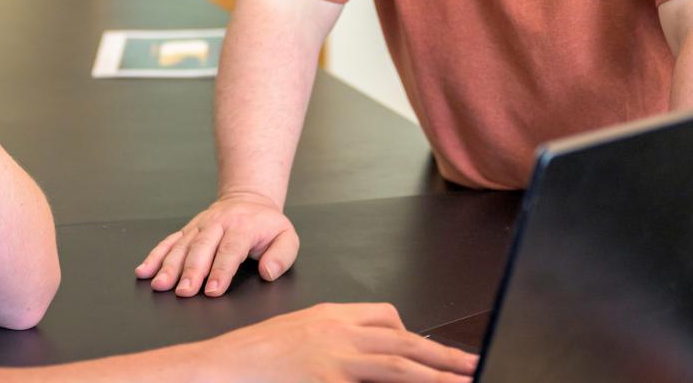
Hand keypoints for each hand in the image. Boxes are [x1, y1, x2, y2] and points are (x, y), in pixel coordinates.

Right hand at [136, 191, 298, 296]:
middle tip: (184, 291)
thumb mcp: (287, 237)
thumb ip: (282, 256)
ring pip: (183, 245)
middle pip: (203, 247)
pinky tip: (144, 271)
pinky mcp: (188, 230)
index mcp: (244, 226)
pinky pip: (169, 241)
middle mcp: (219, 224)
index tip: (212, 290)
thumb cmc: (267, 225)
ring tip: (160, 284)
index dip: (221, 270)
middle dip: (192, 271)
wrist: (248, 199)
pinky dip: (155, 256)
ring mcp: (200, 226)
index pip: (231, 249)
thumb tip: (268, 272)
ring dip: (169, 265)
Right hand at [196, 303, 476, 382]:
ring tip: (464, 381)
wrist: (218, 366)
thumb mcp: (295, 337)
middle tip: (473, 364)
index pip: (385, 316)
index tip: (431, 353)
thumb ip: (328, 341)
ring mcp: (334, 357)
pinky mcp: (326, 379)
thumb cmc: (250, 358)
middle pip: (403, 338)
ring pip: (399, 363)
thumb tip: (354, 358)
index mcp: (330, 316)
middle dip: (442, 354)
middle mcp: (337, 331)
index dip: (412, 335)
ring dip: (436, 375)